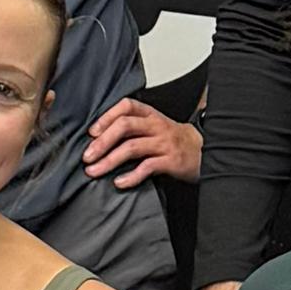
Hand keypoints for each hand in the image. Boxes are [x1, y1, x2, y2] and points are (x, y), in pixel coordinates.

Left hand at [83, 94, 200, 188]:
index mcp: (150, 114)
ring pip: (132, 147)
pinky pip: (147, 167)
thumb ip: (131, 128)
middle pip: (125, 126)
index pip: (126, 107)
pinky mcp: (171, 161)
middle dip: (102, 142)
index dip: (106, 118)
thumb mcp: (153, 127)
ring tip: (94, 171)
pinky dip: (131, 176)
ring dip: (109, 160)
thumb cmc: (172, 140)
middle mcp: (156, 126)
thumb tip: (98, 138)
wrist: (202, 151)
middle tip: (87, 156)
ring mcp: (164, 143)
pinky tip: (119, 182)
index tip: (91, 133)